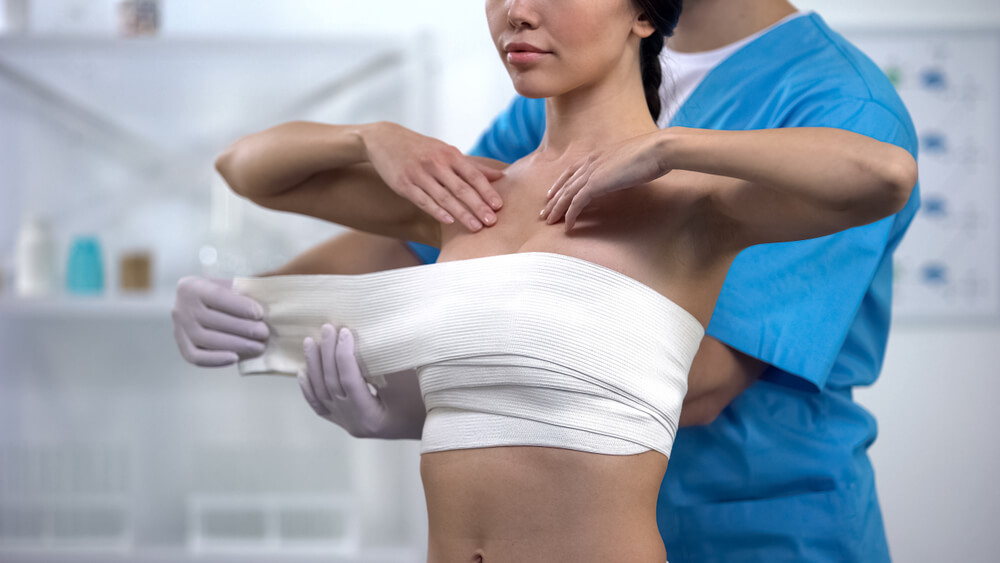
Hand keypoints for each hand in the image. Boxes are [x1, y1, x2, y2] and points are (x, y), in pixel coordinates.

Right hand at [172, 276, 269, 366]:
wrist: (202, 304)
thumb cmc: (224, 294)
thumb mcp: (231, 285)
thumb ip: (245, 290)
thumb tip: (266, 301)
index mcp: (192, 287)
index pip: (218, 296)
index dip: (240, 306)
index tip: (260, 314)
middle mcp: (181, 308)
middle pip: (214, 321)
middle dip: (244, 329)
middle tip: (264, 333)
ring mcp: (179, 329)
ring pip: (208, 340)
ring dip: (237, 345)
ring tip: (258, 347)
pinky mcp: (182, 346)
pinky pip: (196, 357)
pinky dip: (216, 360)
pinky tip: (236, 358)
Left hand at [299, 324, 425, 438]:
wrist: (431, 426)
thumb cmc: (425, 402)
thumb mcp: (409, 383)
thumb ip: (386, 364)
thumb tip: (369, 336)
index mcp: (371, 418)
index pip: (350, 381)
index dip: (344, 354)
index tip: (346, 331)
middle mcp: (354, 424)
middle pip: (332, 385)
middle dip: (328, 354)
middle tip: (327, 328)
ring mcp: (348, 424)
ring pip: (322, 394)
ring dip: (314, 366)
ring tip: (310, 342)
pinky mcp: (346, 421)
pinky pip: (320, 407)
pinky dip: (309, 389)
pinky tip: (302, 373)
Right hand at [362, 121, 504, 231]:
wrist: (385, 139)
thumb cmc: (422, 148)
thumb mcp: (446, 151)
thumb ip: (472, 166)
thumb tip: (501, 176)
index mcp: (449, 154)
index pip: (473, 175)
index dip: (487, 191)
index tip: (499, 206)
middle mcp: (436, 163)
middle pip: (461, 188)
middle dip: (478, 206)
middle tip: (492, 222)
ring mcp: (419, 174)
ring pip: (444, 197)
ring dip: (461, 213)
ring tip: (475, 227)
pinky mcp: (404, 184)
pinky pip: (423, 200)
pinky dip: (437, 211)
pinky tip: (449, 221)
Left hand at [540, 131, 671, 230]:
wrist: (657, 149)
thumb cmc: (652, 155)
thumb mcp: (631, 161)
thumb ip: (620, 169)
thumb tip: (622, 177)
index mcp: (597, 155)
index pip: (571, 171)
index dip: (560, 184)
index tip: (552, 195)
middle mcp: (590, 162)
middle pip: (565, 184)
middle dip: (553, 200)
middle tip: (544, 214)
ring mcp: (591, 172)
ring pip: (566, 194)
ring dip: (556, 210)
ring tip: (549, 223)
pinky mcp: (596, 184)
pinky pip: (577, 203)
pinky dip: (570, 215)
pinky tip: (568, 226)